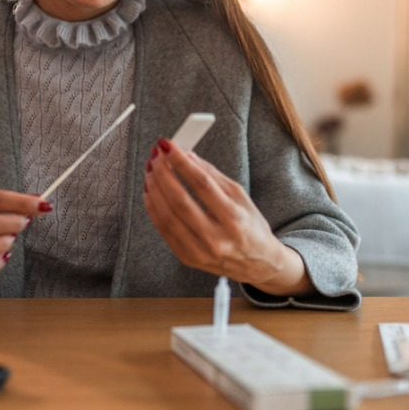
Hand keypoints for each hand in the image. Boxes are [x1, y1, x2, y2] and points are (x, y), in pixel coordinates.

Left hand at [142, 138, 312, 295]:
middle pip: (180, 201)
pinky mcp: (187, 258)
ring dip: (154, 189)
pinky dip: (153, 208)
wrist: (258, 263)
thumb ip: (213, 175)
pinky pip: (163, 230)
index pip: (202, 184)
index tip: (167, 146)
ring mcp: (200, 251)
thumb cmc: (250, 226)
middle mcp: (217, 238)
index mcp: (234, 218)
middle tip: (155, 156)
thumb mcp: (240, 196)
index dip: (181, 162)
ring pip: (167, 216)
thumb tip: (187, 155)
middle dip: (162, 174)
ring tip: (150, 170)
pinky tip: (151, 191)